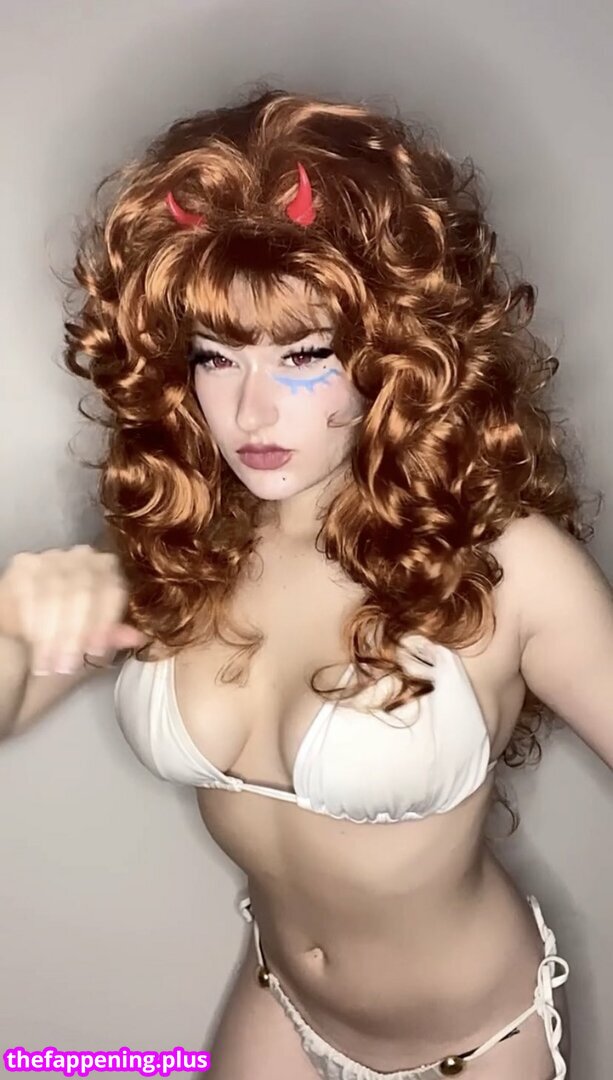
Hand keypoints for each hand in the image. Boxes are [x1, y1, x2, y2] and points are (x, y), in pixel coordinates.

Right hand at [0, 544, 148, 674]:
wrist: (26, 629)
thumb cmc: (67, 631)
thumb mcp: (93, 638)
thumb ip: (113, 634)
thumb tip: (139, 637)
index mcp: (109, 569)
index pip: (112, 590)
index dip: (105, 623)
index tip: (96, 652)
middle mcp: (83, 556)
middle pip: (84, 592)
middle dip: (76, 634)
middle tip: (67, 666)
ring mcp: (52, 557)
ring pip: (56, 595)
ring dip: (51, 635)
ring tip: (49, 665)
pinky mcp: (24, 564)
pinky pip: (30, 594)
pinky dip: (32, 624)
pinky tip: (32, 644)